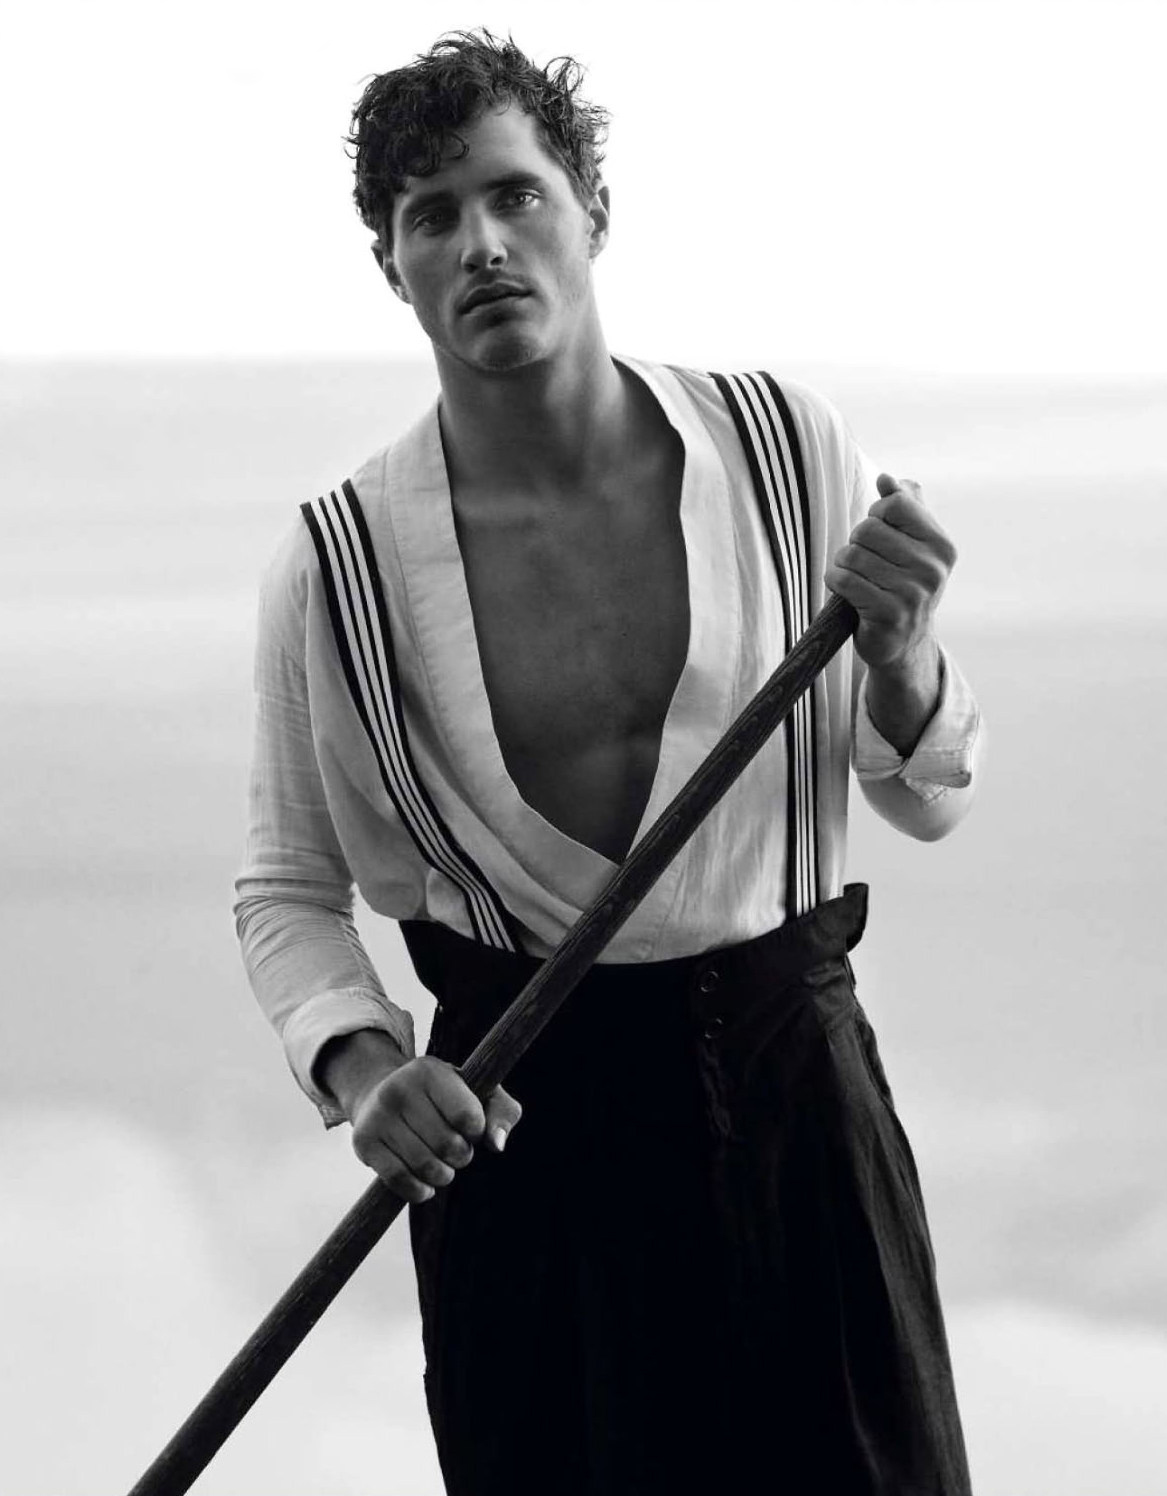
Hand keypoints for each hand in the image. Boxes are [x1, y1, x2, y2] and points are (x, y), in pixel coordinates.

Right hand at [349, 1056, 521, 1203]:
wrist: (381, 1092)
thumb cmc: (442, 1096)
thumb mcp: (477, 1091)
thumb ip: (501, 1113)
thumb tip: (497, 1144)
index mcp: (431, 1071)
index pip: (468, 1117)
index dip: (477, 1132)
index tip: (471, 1128)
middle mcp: (399, 1088)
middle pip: (448, 1146)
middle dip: (461, 1157)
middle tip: (457, 1150)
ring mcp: (378, 1115)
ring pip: (425, 1166)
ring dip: (443, 1176)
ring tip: (443, 1167)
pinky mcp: (364, 1142)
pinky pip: (399, 1180)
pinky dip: (419, 1191)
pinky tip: (425, 1186)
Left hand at [825, 473, 955, 670]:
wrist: (903, 642)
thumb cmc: (902, 584)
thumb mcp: (912, 543)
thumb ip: (903, 506)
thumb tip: (887, 479)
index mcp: (942, 545)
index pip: (896, 505)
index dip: (876, 515)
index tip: (879, 535)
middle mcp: (933, 569)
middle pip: (868, 529)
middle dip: (856, 542)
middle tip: (864, 562)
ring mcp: (912, 594)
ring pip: (852, 555)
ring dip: (843, 564)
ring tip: (856, 577)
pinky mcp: (887, 615)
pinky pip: (844, 580)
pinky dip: (835, 581)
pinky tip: (845, 590)